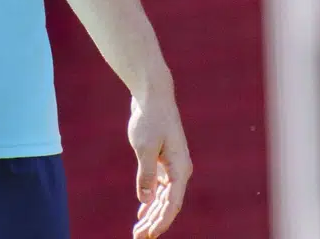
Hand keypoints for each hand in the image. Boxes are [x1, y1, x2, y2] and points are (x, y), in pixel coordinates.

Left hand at [128, 89, 191, 237]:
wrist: (153, 95)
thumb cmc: (150, 119)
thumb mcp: (144, 148)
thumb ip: (146, 175)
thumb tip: (145, 200)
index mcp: (180, 169)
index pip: (173, 203)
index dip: (162, 221)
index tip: (150, 234)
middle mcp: (180, 170)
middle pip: (168, 204)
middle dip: (154, 222)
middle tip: (139, 238)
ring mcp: (173, 166)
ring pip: (164, 197)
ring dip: (152, 214)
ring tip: (139, 231)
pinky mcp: (164, 161)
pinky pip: (159, 187)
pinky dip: (151, 200)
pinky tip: (143, 212)